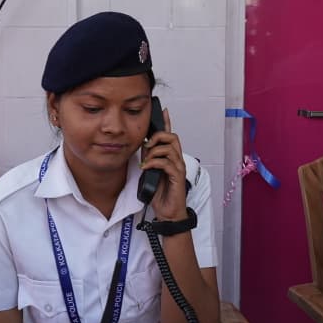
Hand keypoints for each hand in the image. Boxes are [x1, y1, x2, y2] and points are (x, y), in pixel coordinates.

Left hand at [140, 107, 188, 221]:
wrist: (168, 212)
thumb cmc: (161, 193)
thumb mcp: (151, 172)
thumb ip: (149, 158)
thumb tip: (143, 147)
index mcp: (171, 157)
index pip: (170, 135)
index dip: (167, 122)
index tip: (163, 110)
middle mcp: (177, 160)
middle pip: (172, 137)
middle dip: (158, 137)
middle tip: (147, 145)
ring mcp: (178, 167)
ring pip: (169, 148)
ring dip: (154, 151)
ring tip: (146, 161)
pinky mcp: (178, 176)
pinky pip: (166, 162)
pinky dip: (154, 162)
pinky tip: (147, 168)